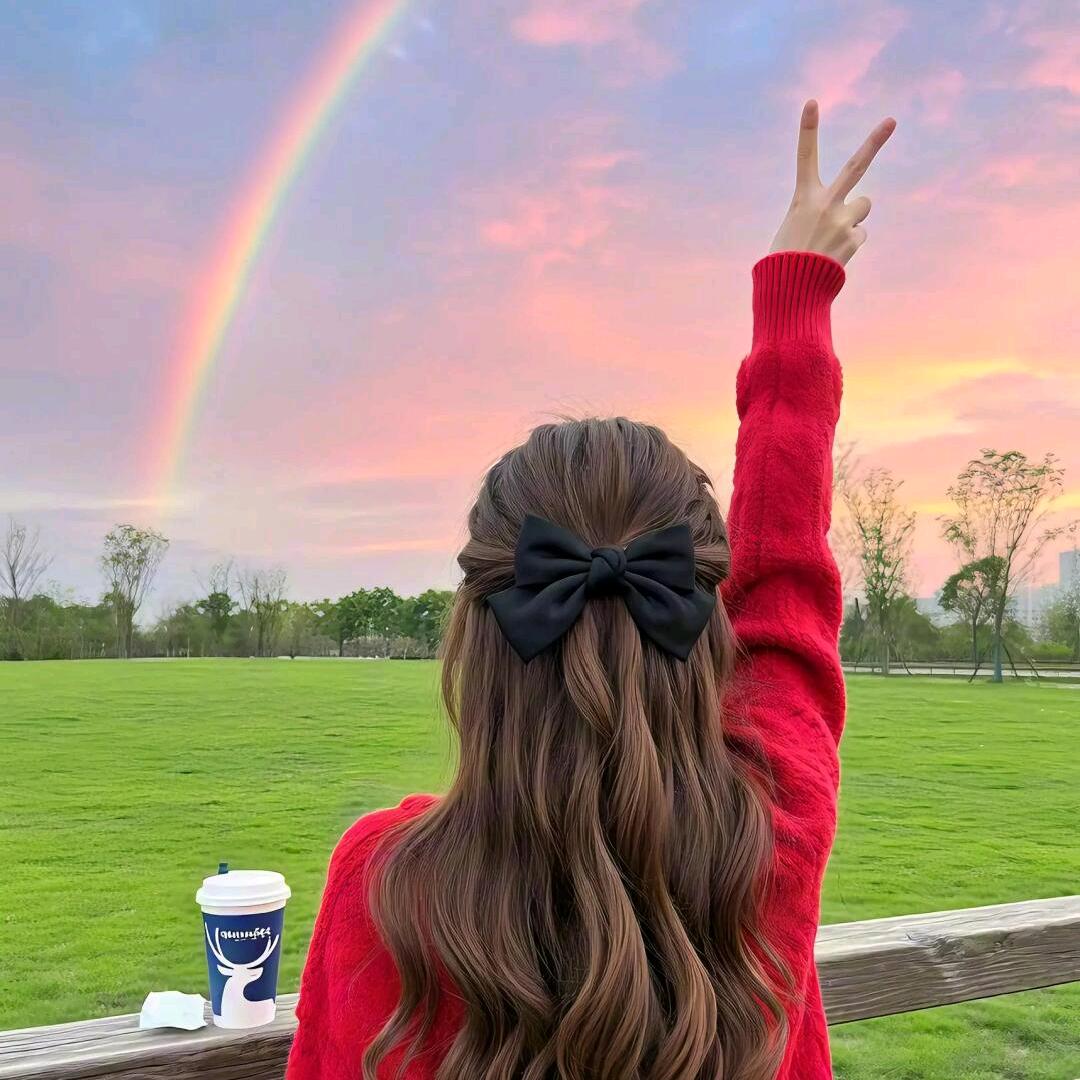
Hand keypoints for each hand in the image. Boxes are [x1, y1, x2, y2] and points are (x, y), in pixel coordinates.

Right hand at [769, 100, 895, 265]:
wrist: (791, 289)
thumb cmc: (785, 260)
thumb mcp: (793, 229)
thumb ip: (821, 213)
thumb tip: (853, 216)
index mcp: (803, 198)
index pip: (805, 157)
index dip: (808, 129)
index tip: (813, 102)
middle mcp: (826, 203)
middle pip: (856, 166)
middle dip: (874, 142)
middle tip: (891, 121)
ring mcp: (843, 220)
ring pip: (863, 207)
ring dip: (854, 218)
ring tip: (832, 238)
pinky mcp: (854, 239)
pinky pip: (860, 234)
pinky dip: (849, 244)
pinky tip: (834, 255)